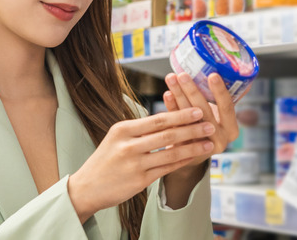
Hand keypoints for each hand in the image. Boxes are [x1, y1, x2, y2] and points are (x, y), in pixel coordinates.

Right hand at [67, 107, 214, 221]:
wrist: (87, 187)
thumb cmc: (105, 160)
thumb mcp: (116, 138)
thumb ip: (139, 130)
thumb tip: (168, 118)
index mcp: (122, 129)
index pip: (157, 119)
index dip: (180, 114)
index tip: (197, 109)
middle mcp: (128, 145)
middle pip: (166, 133)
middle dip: (191, 128)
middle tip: (209, 123)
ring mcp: (134, 164)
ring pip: (170, 152)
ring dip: (193, 146)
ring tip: (209, 142)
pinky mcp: (139, 181)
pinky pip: (167, 168)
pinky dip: (183, 162)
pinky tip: (194, 157)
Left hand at [163, 72, 241, 168]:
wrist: (195, 154)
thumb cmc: (208, 126)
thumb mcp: (219, 115)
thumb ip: (217, 99)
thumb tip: (214, 67)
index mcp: (231, 129)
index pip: (227, 108)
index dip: (220, 91)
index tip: (212, 74)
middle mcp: (219, 139)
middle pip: (204, 112)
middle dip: (192, 91)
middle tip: (183, 74)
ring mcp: (201, 146)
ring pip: (188, 117)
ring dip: (179, 95)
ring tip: (171, 79)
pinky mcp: (184, 149)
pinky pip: (176, 126)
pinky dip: (171, 108)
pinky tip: (167, 94)